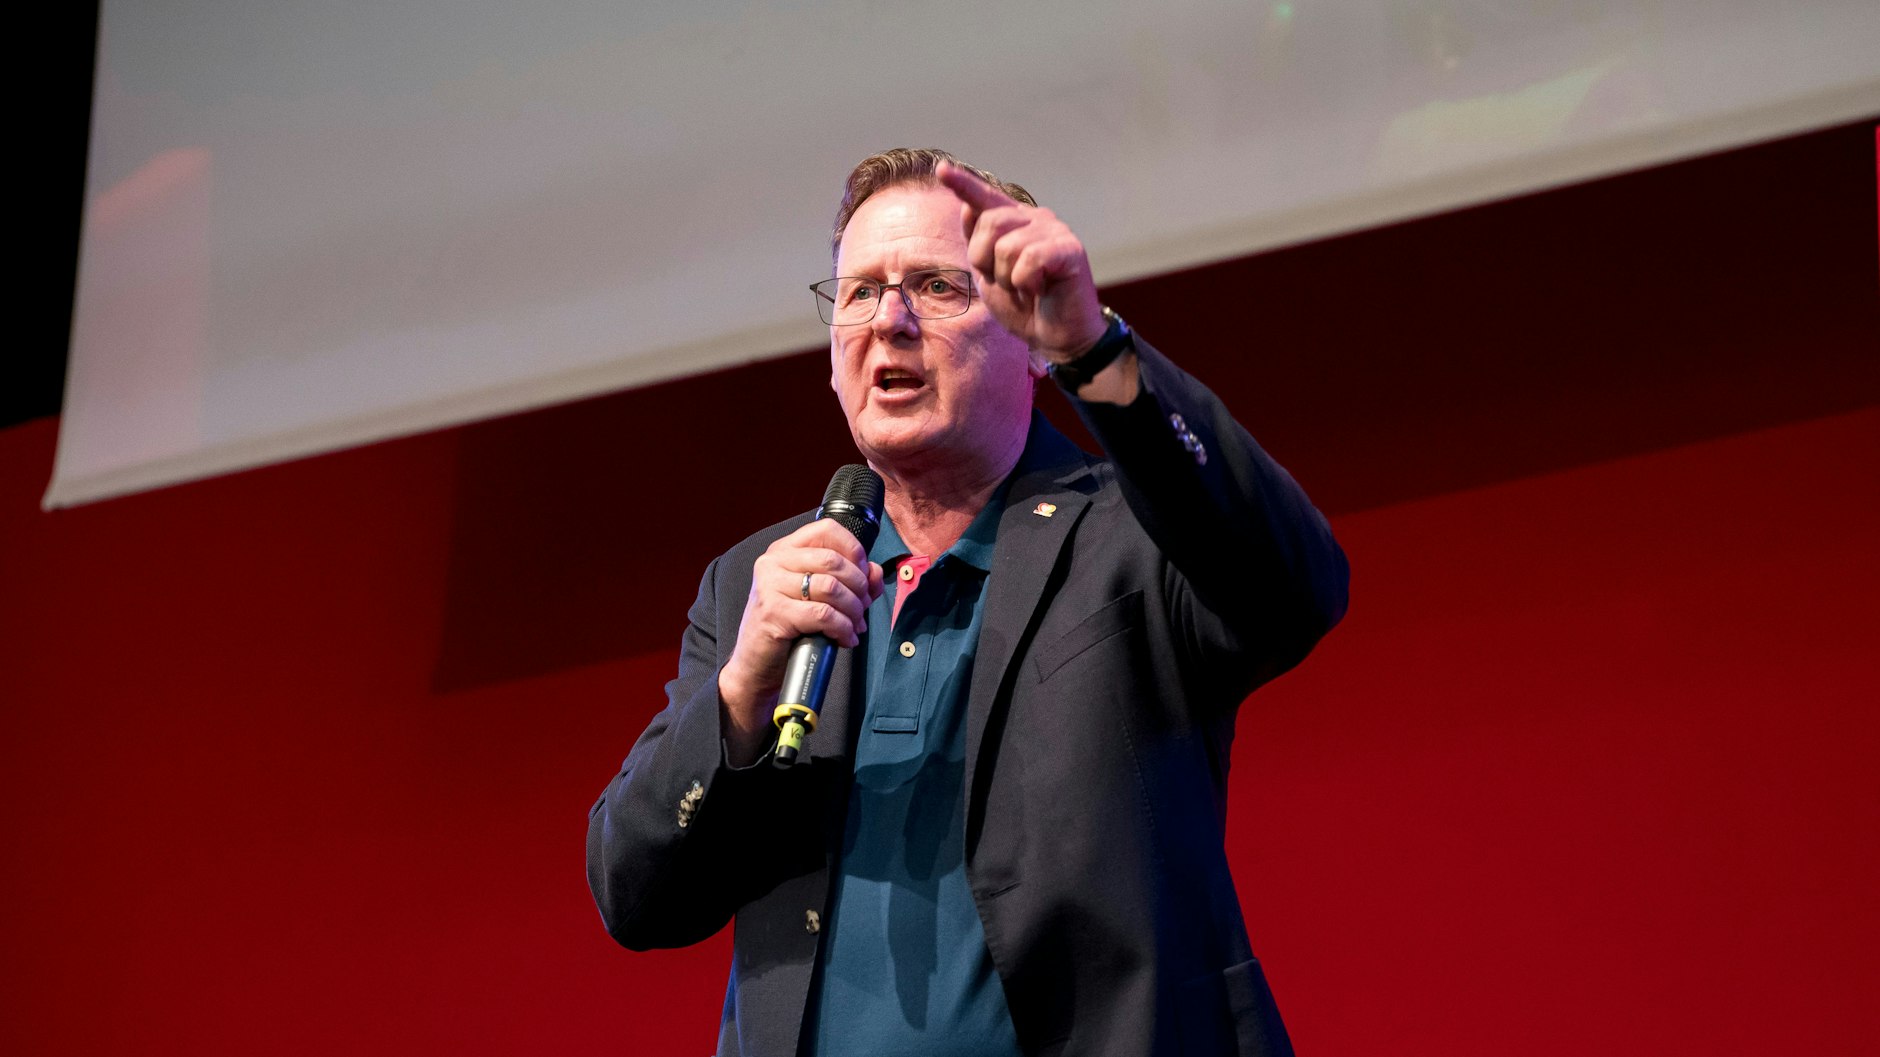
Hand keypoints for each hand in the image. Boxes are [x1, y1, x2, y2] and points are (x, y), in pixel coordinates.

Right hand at [718, 519, 884, 762]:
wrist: (756, 665)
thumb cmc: (788, 629)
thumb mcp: (820, 598)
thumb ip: (850, 581)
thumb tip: (874, 572)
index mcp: (784, 550)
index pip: (827, 530)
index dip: (854, 550)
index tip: (864, 574)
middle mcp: (773, 562)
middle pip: (833, 560)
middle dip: (858, 587)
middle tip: (862, 608)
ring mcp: (770, 586)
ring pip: (831, 588)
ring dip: (853, 610)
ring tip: (855, 625)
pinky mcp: (773, 613)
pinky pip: (823, 615)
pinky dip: (842, 628)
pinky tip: (845, 638)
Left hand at [937, 160, 1107, 364]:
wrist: (1057, 337)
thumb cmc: (1024, 306)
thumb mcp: (989, 276)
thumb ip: (978, 244)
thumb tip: (967, 206)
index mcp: (1015, 223)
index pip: (985, 198)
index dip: (963, 184)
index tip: (940, 170)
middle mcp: (1036, 219)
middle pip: (990, 222)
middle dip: (985, 260)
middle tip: (1005, 283)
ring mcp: (1055, 231)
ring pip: (1007, 246)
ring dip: (1007, 278)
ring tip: (1025, 288)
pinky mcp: (1071, 249)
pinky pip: (1030, 260)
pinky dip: (1026, 283)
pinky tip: (1040, 290)